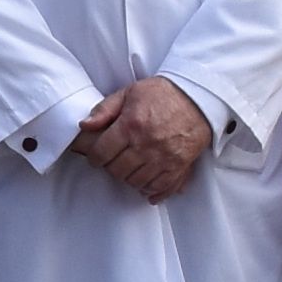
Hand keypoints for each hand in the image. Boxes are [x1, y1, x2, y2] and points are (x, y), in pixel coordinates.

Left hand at [81, 79, 212, 202]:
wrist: (197, 97)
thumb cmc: (162, 93)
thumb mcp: (129, 93)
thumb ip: (104, 109)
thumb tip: (84, 125)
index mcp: (130, 125)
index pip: (101, 153)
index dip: (94, 157)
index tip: (97, 156)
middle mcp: (146, 144)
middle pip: (117, 171)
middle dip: (111, 167)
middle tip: (113, 160)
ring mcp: (163, 157)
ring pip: (136, 182)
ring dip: (129, 177)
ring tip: (129, 168)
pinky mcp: (178, 165)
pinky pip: (160, 187)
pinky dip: (150, 189)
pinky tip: (145, 184)